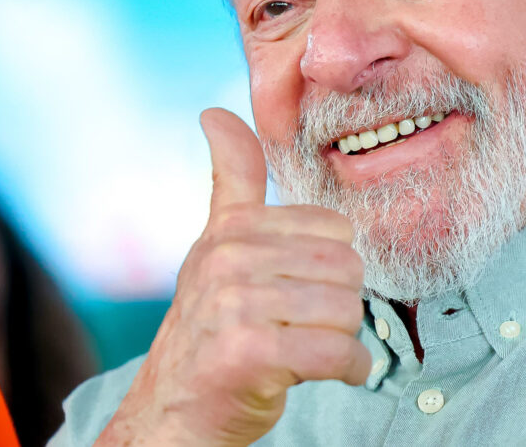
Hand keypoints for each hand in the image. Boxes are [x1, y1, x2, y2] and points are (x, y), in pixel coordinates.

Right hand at [97, 109, 369, 445]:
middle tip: (302, 328)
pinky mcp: (249, 353)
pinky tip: (328, 372)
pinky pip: (340, 353)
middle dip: (339, 305)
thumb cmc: (210, 330)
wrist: (174, 413)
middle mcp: (228, 259)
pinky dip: (350, 369)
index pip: (334, 228)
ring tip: (306, 350)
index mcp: (231, 229)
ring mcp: (235, 305)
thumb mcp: (216, 247)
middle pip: (347, 268)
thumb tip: (214, 112)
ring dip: (342, 340)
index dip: (329, 267)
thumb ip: (231, 181)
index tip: (299, 290)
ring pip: (347, 310)